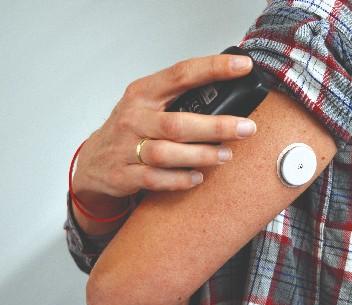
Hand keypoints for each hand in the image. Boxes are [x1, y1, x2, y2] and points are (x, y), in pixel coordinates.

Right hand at [72, 54, 256, 200]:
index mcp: (144, 93)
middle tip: (246, 128)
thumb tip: (231, 93)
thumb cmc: (131, 127)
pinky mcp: (124, 174)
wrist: (94, 160)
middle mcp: (134, 118)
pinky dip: (179, 179)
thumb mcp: (149, 103)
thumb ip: (180, 97)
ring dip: (201, 155)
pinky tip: (198, 177)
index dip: (213, 69)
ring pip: (167, 153)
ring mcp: (126, 147)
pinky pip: (155, 179)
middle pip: (177, 123)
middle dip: (216, 126)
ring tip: (226, 155)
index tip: (242, 67)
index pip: (181, 74)